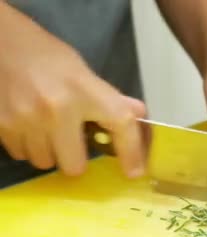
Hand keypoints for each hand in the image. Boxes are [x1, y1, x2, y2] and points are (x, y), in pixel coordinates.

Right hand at [0, 4, 145, 176]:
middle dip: (75, 158)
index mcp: (86, 91)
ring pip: (45, 162)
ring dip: (49, 151)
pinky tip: (27, 123)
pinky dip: (27, 145)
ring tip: (47, 128)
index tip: (134, 171)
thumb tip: (138, 115)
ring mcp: (27, 120)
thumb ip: (110, 98)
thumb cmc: (45, 56)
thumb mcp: (83, 72)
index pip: (121, 125)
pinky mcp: (3, 126)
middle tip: (72, 141)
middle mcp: (58, 109)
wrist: (0, 41)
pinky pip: (21, 154)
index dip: (132, 153)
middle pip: (74, 165)